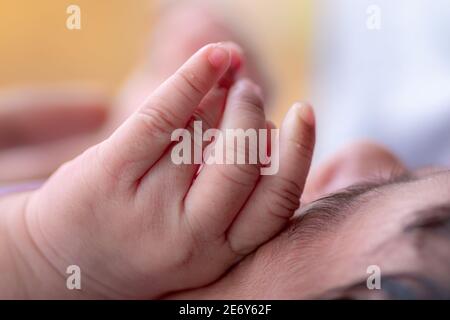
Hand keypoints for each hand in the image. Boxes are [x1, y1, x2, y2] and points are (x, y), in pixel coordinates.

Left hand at [3, 43, 314, 298]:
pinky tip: (214, 59)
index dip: (298, 151)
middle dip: (251, 113)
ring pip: (201, 132)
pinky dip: (193, 78)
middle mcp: (189, 237)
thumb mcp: (197, 238)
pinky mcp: (109, 175)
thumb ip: (234, 197)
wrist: (65, 262)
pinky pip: (162, 115)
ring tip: (220, 89)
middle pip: (243, 161)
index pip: (277, 201)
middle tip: (248, 91)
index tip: (303, 112)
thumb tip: (267, 131)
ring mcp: (148, 206)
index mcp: (219, 252)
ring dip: (218, 98)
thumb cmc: (144, 240)